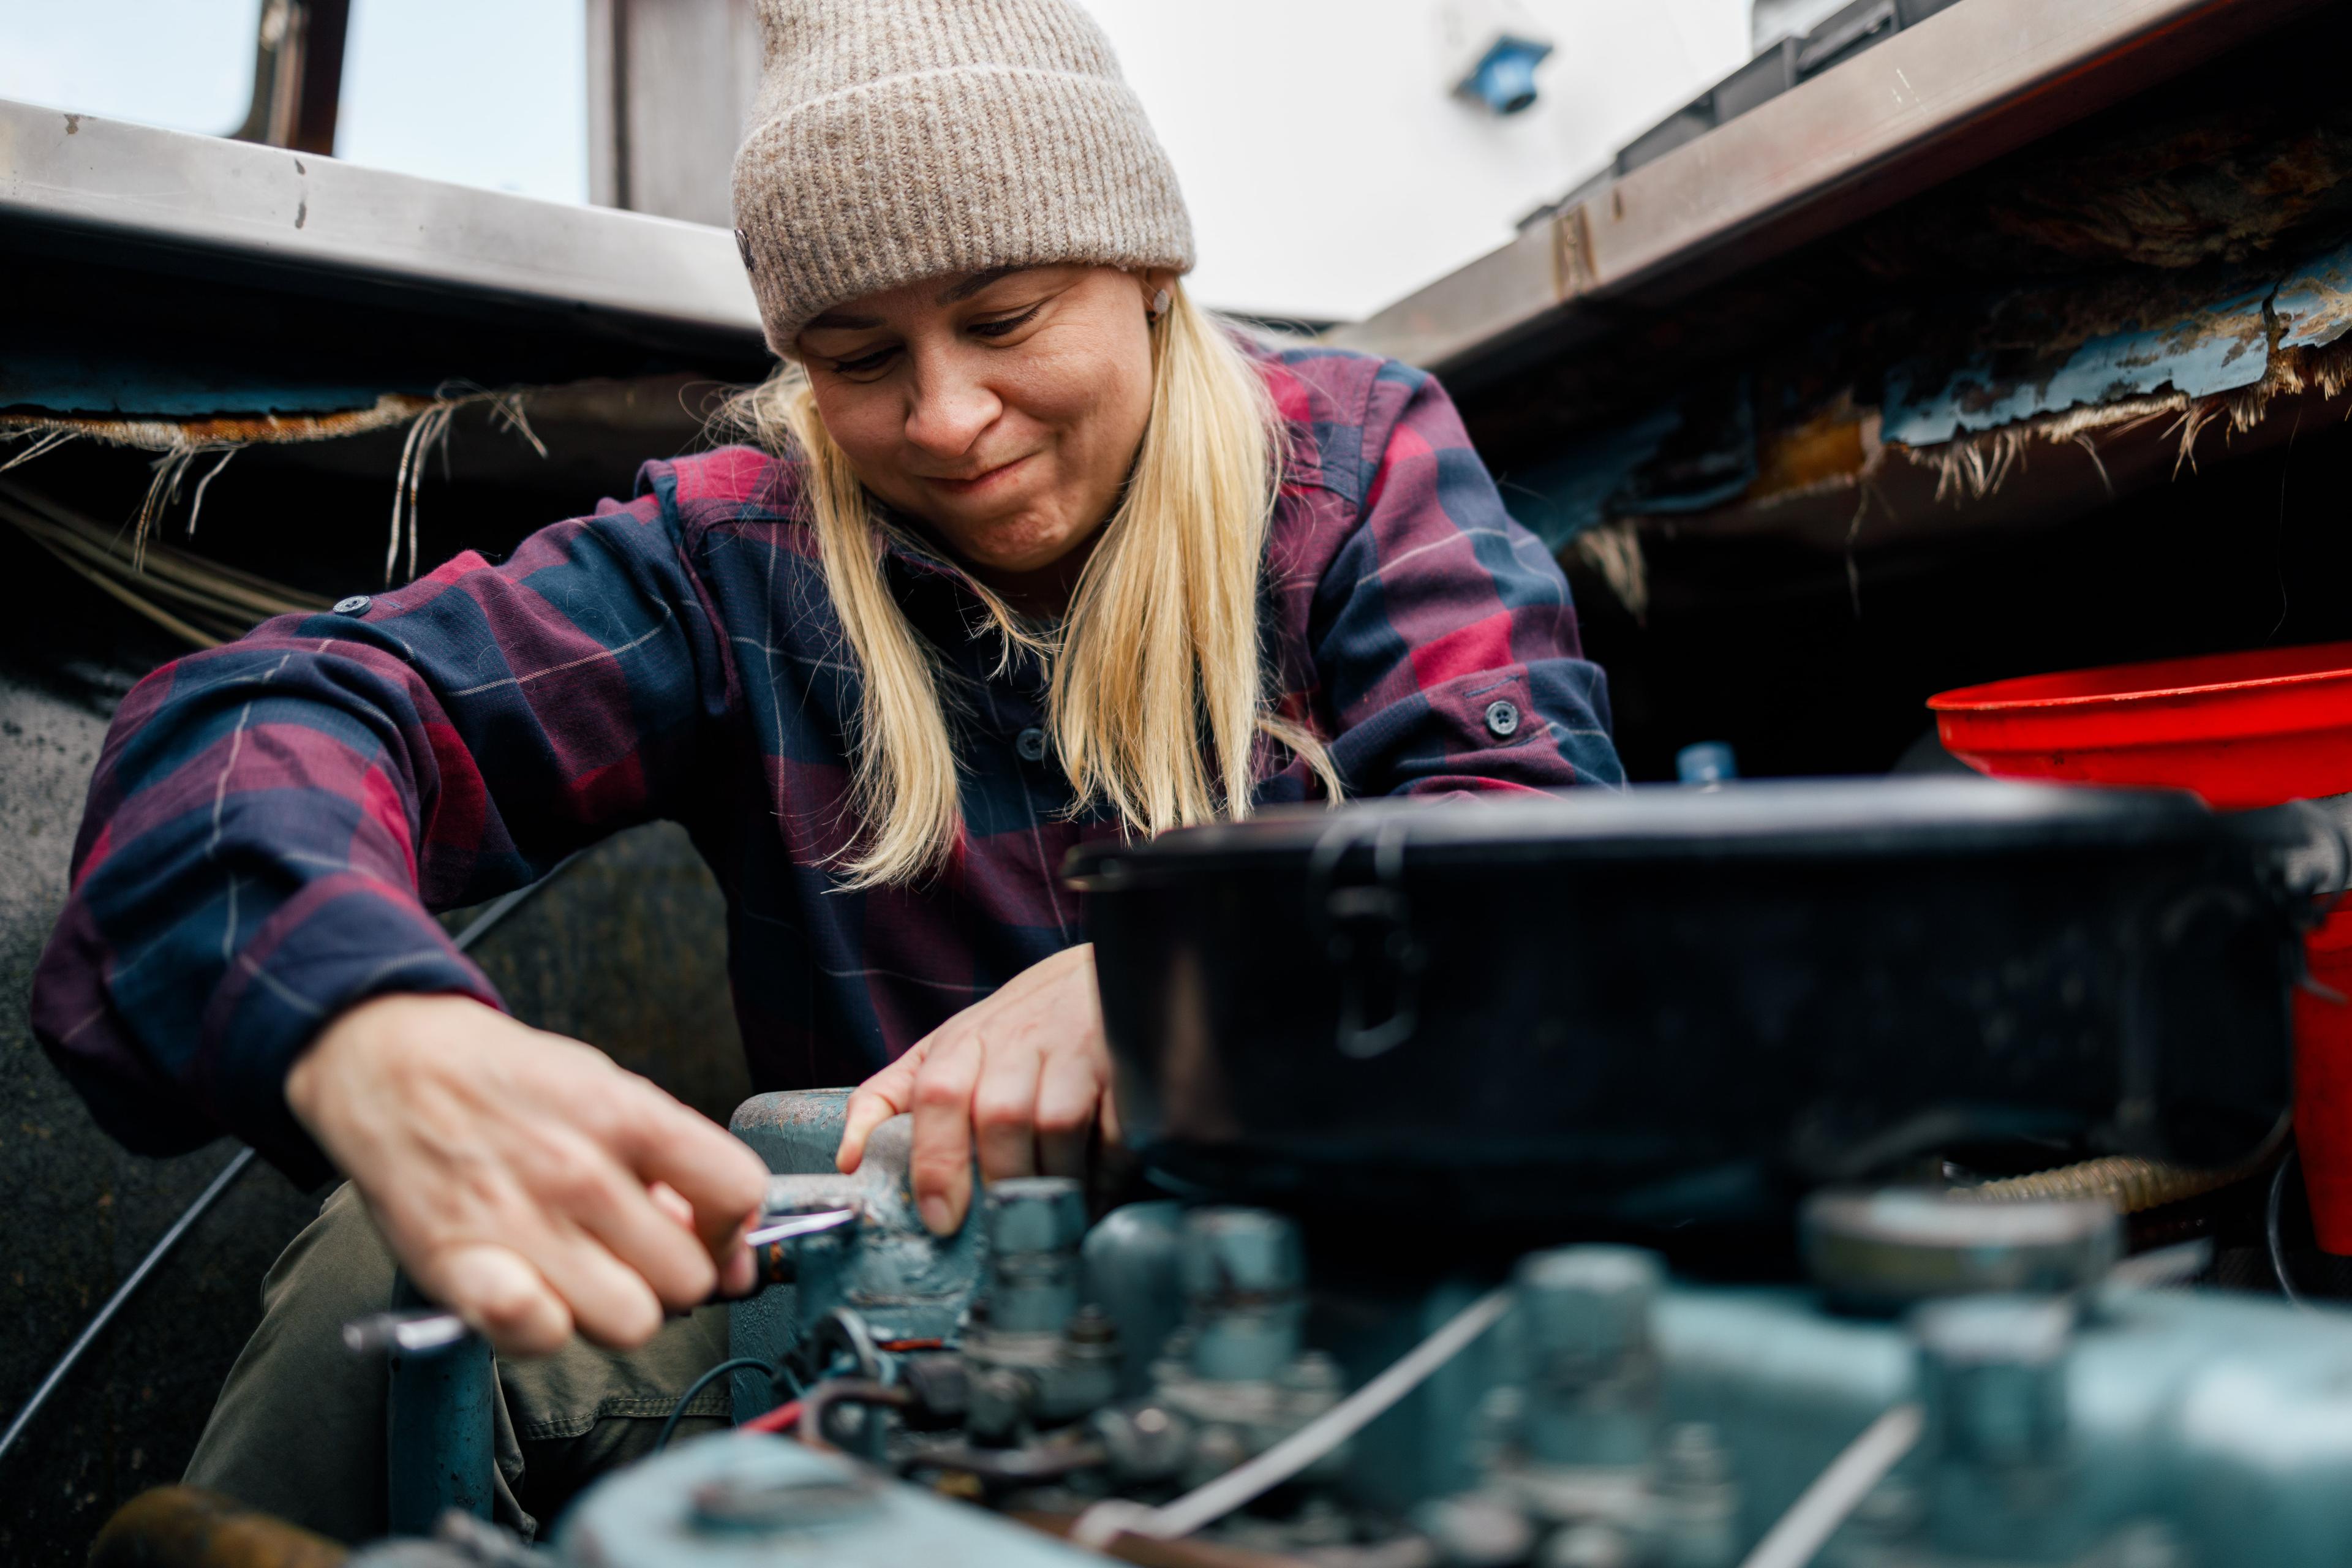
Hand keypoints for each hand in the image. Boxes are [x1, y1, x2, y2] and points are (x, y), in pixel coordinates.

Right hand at [286, 993, 769, 1356]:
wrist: (390, 1064)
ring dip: (616, 1310)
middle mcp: (580, 1171)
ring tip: (587, 1276)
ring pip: (631, 1322)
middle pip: (689, 1277)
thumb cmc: (508, 1083)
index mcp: (626, 1114)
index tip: (710, 1230)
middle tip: (637, 1256)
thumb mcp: (606, 1089)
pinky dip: (543, 1330)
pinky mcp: (458, 1265)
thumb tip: (731, 1245)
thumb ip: (673, 1161)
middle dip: (674, 1276)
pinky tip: (534, 1295)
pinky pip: (539, 1334)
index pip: (738, 1191)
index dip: (733, 1224)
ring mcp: (519, 1220)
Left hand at [835, 944, 1115, 1235]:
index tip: (941, 1219)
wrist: (1093, 975)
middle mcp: (1016, 1041)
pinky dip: (1109, 1170)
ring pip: (1057, 1123)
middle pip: (1001, 1117)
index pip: (938, 1097)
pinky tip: (1098, 1193)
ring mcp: (1073, 1048)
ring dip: (1053, 1181)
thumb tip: (848, 1161)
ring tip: (1049, 1218)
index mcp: (961, 1043)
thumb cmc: (1009, 1029)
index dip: (936, 1161)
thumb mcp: (939, 1051)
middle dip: (1000, 1182)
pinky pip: (1117, 1127)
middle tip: (1003, 1230)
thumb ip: (886, 1099)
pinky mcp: (1124, 1064)